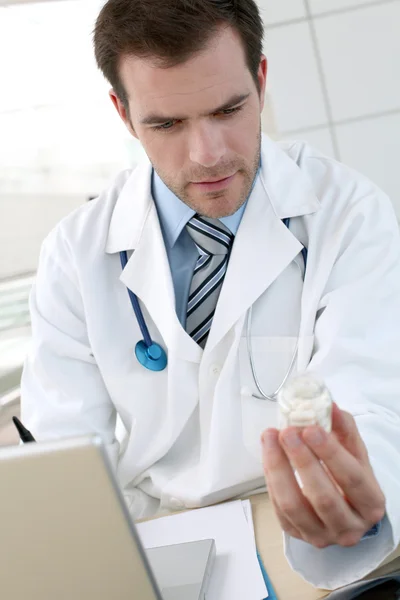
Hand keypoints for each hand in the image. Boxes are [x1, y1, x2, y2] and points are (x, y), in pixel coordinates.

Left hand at [261, 403, 385, 548]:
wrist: (343, 507)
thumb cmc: (349, 476)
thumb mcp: (354, 452)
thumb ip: (344, 428)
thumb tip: (328, 405)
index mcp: (371, 504)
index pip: (352, 479)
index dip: (330, 453)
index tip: (311, 429)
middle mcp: (349, 527)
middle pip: (323, 496)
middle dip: (301, 460)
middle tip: (287, 432)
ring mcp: (321, 535)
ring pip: (294, 506)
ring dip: (278, 468)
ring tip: (271, 438)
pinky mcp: (296, 534)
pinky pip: (278, 508)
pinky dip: (271, 478)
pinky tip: (269, 454)